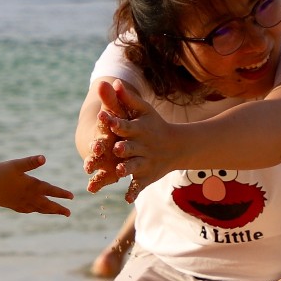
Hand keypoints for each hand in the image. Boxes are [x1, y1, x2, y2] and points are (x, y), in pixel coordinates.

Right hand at [0, 155, 73, 215]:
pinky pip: (28, 210)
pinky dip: (35, 211)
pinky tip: (35, 210)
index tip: (72, 197)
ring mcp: (21, 203)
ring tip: (56, 213)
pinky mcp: (13, 205)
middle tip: (68, 214)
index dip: (62, 194)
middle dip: (58, 209)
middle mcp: (29, 197)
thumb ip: (31, 162)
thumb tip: (44, 157)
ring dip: (49, 211)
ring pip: (38, 209)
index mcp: (32, 186)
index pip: (51, 191)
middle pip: (47, 205)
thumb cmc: (0, 173)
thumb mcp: (16, 164)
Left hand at [89, 79, 183, 201]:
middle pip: (131, 147)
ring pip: (134, 166)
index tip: (103, 117)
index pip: (125, 125)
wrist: (177, 146)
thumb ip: (126, 99)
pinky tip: (126, 199)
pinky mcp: (146, 177)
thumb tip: (112, 82)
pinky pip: (139, 185)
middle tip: (116, 148)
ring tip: (120, 170)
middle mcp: (142, 146)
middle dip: (124, 148)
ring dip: (128, 168)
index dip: (115, 122)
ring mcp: (145, 162)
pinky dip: (133, 192)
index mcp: (139, 129)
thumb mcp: (143, 111)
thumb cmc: (154, 125)